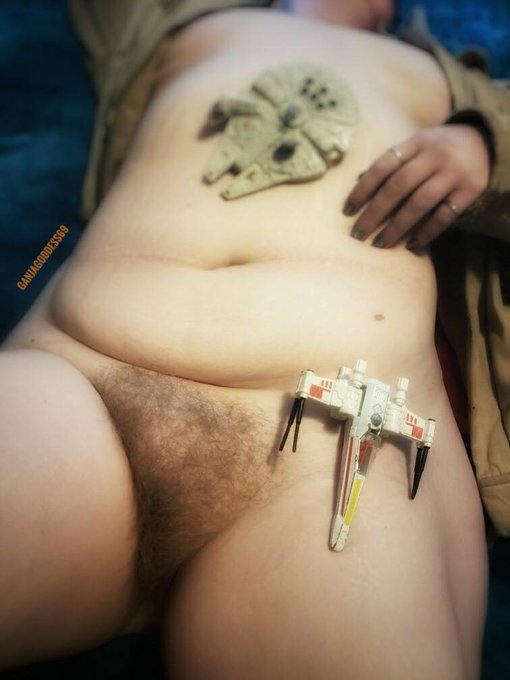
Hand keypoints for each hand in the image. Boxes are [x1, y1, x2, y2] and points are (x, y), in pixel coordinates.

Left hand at [343, 124, 490, 248]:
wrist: (487, 142)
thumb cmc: (439, 148)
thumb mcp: (418, 145)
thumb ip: (394, 161)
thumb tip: (359, 183)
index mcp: (417, 142)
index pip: (384, 165)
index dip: (363, 188)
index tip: (347, 210)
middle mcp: (434, 156)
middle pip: (398, 186)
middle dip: (375, 212)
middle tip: (358, 234)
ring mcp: (453, 173)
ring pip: (420, 202)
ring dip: (397, 226)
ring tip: (380, 244)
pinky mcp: (470, 190)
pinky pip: (445, 215)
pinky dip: (428, 231)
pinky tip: (413, 244)